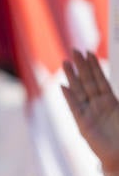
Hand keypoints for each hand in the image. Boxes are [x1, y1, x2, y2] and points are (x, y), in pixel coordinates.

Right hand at [62, 49, 118, 170]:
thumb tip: (112, 93)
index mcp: (112, 102)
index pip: (101, 80)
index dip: (95, 67)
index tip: (89, 53)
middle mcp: (99, 105)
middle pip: (88, 81)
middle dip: (82, 66)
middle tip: (75, 50)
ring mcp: (90, 113)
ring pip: (79, 91)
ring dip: (73, 77)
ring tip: (66, 63)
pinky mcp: (83, 124)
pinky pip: (74, 108)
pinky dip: (69, 97)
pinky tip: (63, 87)